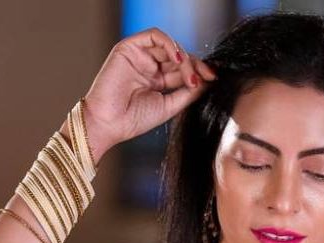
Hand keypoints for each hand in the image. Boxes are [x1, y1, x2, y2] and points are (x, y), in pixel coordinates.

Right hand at [69, 27, 216, 161]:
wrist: (110, 124)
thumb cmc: (134, 120)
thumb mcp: (169, 106)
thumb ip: (188, 93)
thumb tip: (208, 81)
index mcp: (158, 81)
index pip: (183, 69)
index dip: (199, 71)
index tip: (214, 78)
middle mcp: (150, 67)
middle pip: (179, 57)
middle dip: (196, 65)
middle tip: (206, 77)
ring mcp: (140, 57)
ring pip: (169, 46)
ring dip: (185, 58)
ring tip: (191, 75)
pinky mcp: (129, 48)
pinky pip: (154, 36)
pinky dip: (169, 44)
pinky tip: (178, 58)